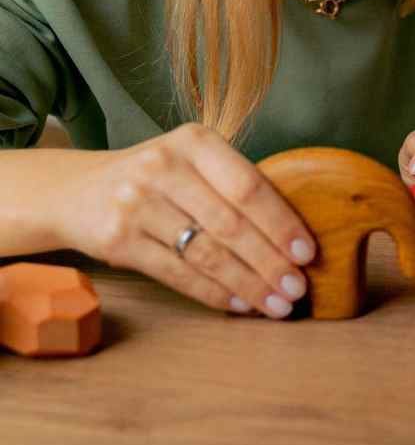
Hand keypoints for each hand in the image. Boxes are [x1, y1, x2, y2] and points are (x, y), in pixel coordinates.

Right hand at [50, 123, 315, 318]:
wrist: (77, 190)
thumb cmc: (158, 178)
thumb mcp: (192, 160)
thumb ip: (234, 183)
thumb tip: (293, 232)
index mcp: (195, 141)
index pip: (248, 185)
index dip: (281, 222)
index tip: (308, 252)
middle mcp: (164, 167)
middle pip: (231, 223)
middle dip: (270, 260)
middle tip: (298, 288)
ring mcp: (137, 203)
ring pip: (206, 253)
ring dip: (248, 284)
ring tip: (277, 304)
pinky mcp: (117, 240)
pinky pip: (177, 274)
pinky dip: (214, 292)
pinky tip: (240, 304)